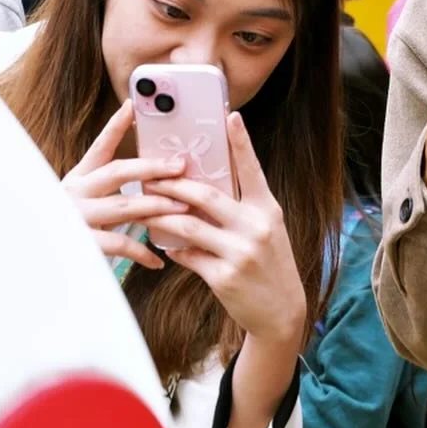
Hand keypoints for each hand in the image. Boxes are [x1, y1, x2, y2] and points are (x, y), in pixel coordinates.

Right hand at [63, 101, 185, 270]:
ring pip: (123, 206)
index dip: (116, 126)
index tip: (133, 106)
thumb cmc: (71, 225)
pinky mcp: (82, 243)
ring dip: (156, 206)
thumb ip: (108, 186)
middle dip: (153, 167)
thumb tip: (147, 171)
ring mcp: (77, 217)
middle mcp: (75, 193)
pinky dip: (141, 251)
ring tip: (183, 207)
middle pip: (118, 172)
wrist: (37, 258)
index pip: (99, 147)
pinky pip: (118, 244)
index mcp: (78, 178)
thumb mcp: (83, 198)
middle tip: (180, 166)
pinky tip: (157, 258)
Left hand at [140, 111, 306, 351]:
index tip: (231, 116)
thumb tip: (200, 193)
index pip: (252, 169)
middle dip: (172, 184)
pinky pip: (188, 256)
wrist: (282, 312)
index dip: (241, 142)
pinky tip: (166, 247)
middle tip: (150, 176)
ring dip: (160, 216)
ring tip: (144, 209)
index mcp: (268, 209)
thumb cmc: (269, 265)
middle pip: (206, 194)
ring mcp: (240, 252)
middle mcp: (256, 226)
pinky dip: (174, 249)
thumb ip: (240, 209)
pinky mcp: (224, 277)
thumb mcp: (266, 231)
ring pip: (188, 225)